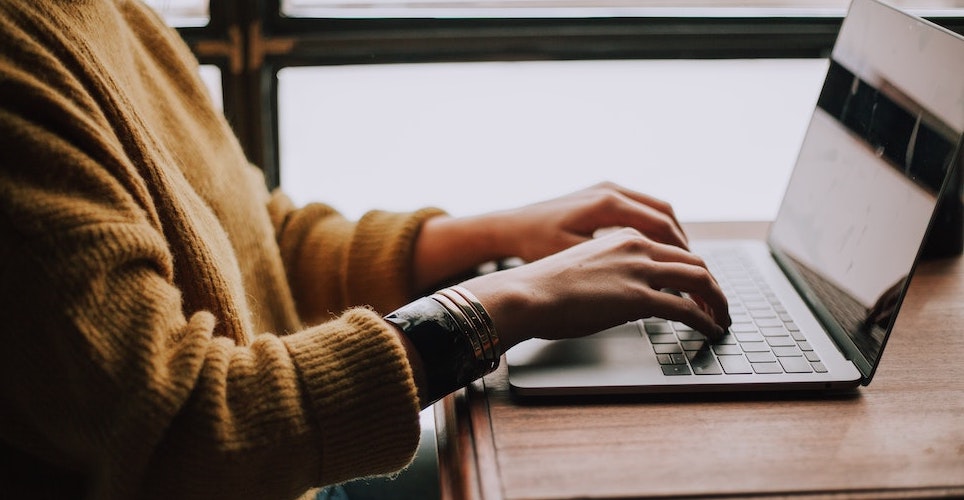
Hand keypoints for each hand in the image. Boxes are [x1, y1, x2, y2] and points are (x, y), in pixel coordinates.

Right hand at [460, 227, 730, 350]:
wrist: (526, 294)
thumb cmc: (544, 287)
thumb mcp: (584, 268)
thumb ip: (611, 273)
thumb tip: (622, 294)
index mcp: (623, 237)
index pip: (673, 249)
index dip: (693, 270)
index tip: (700, 288)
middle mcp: (637, 246)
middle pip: (694, 261)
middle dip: (713, 286)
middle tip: (720, 305)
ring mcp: (639, 270)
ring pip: (699, 280)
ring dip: (717, 301)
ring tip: (722, 319)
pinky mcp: (638, 297)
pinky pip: (687, 308)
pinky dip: (706, 320)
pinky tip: (711, 330)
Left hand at [488, 181, 689, 262]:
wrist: (509, 226)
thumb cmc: (535, 245)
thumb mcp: (575, 259)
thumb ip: (614, 267)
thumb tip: (651, 284)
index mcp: (608, 204)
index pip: (662, 227)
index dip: (683, 254)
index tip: (695, 276)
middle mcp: (611, 191)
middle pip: (666, 215)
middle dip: (684, 246)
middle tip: (697, 272)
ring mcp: (607, 189)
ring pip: (656, 209)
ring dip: (672, 235)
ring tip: (682, 263)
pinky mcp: (601, 194)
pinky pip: (641, 208)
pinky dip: (655, 227)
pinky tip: (657, 250)